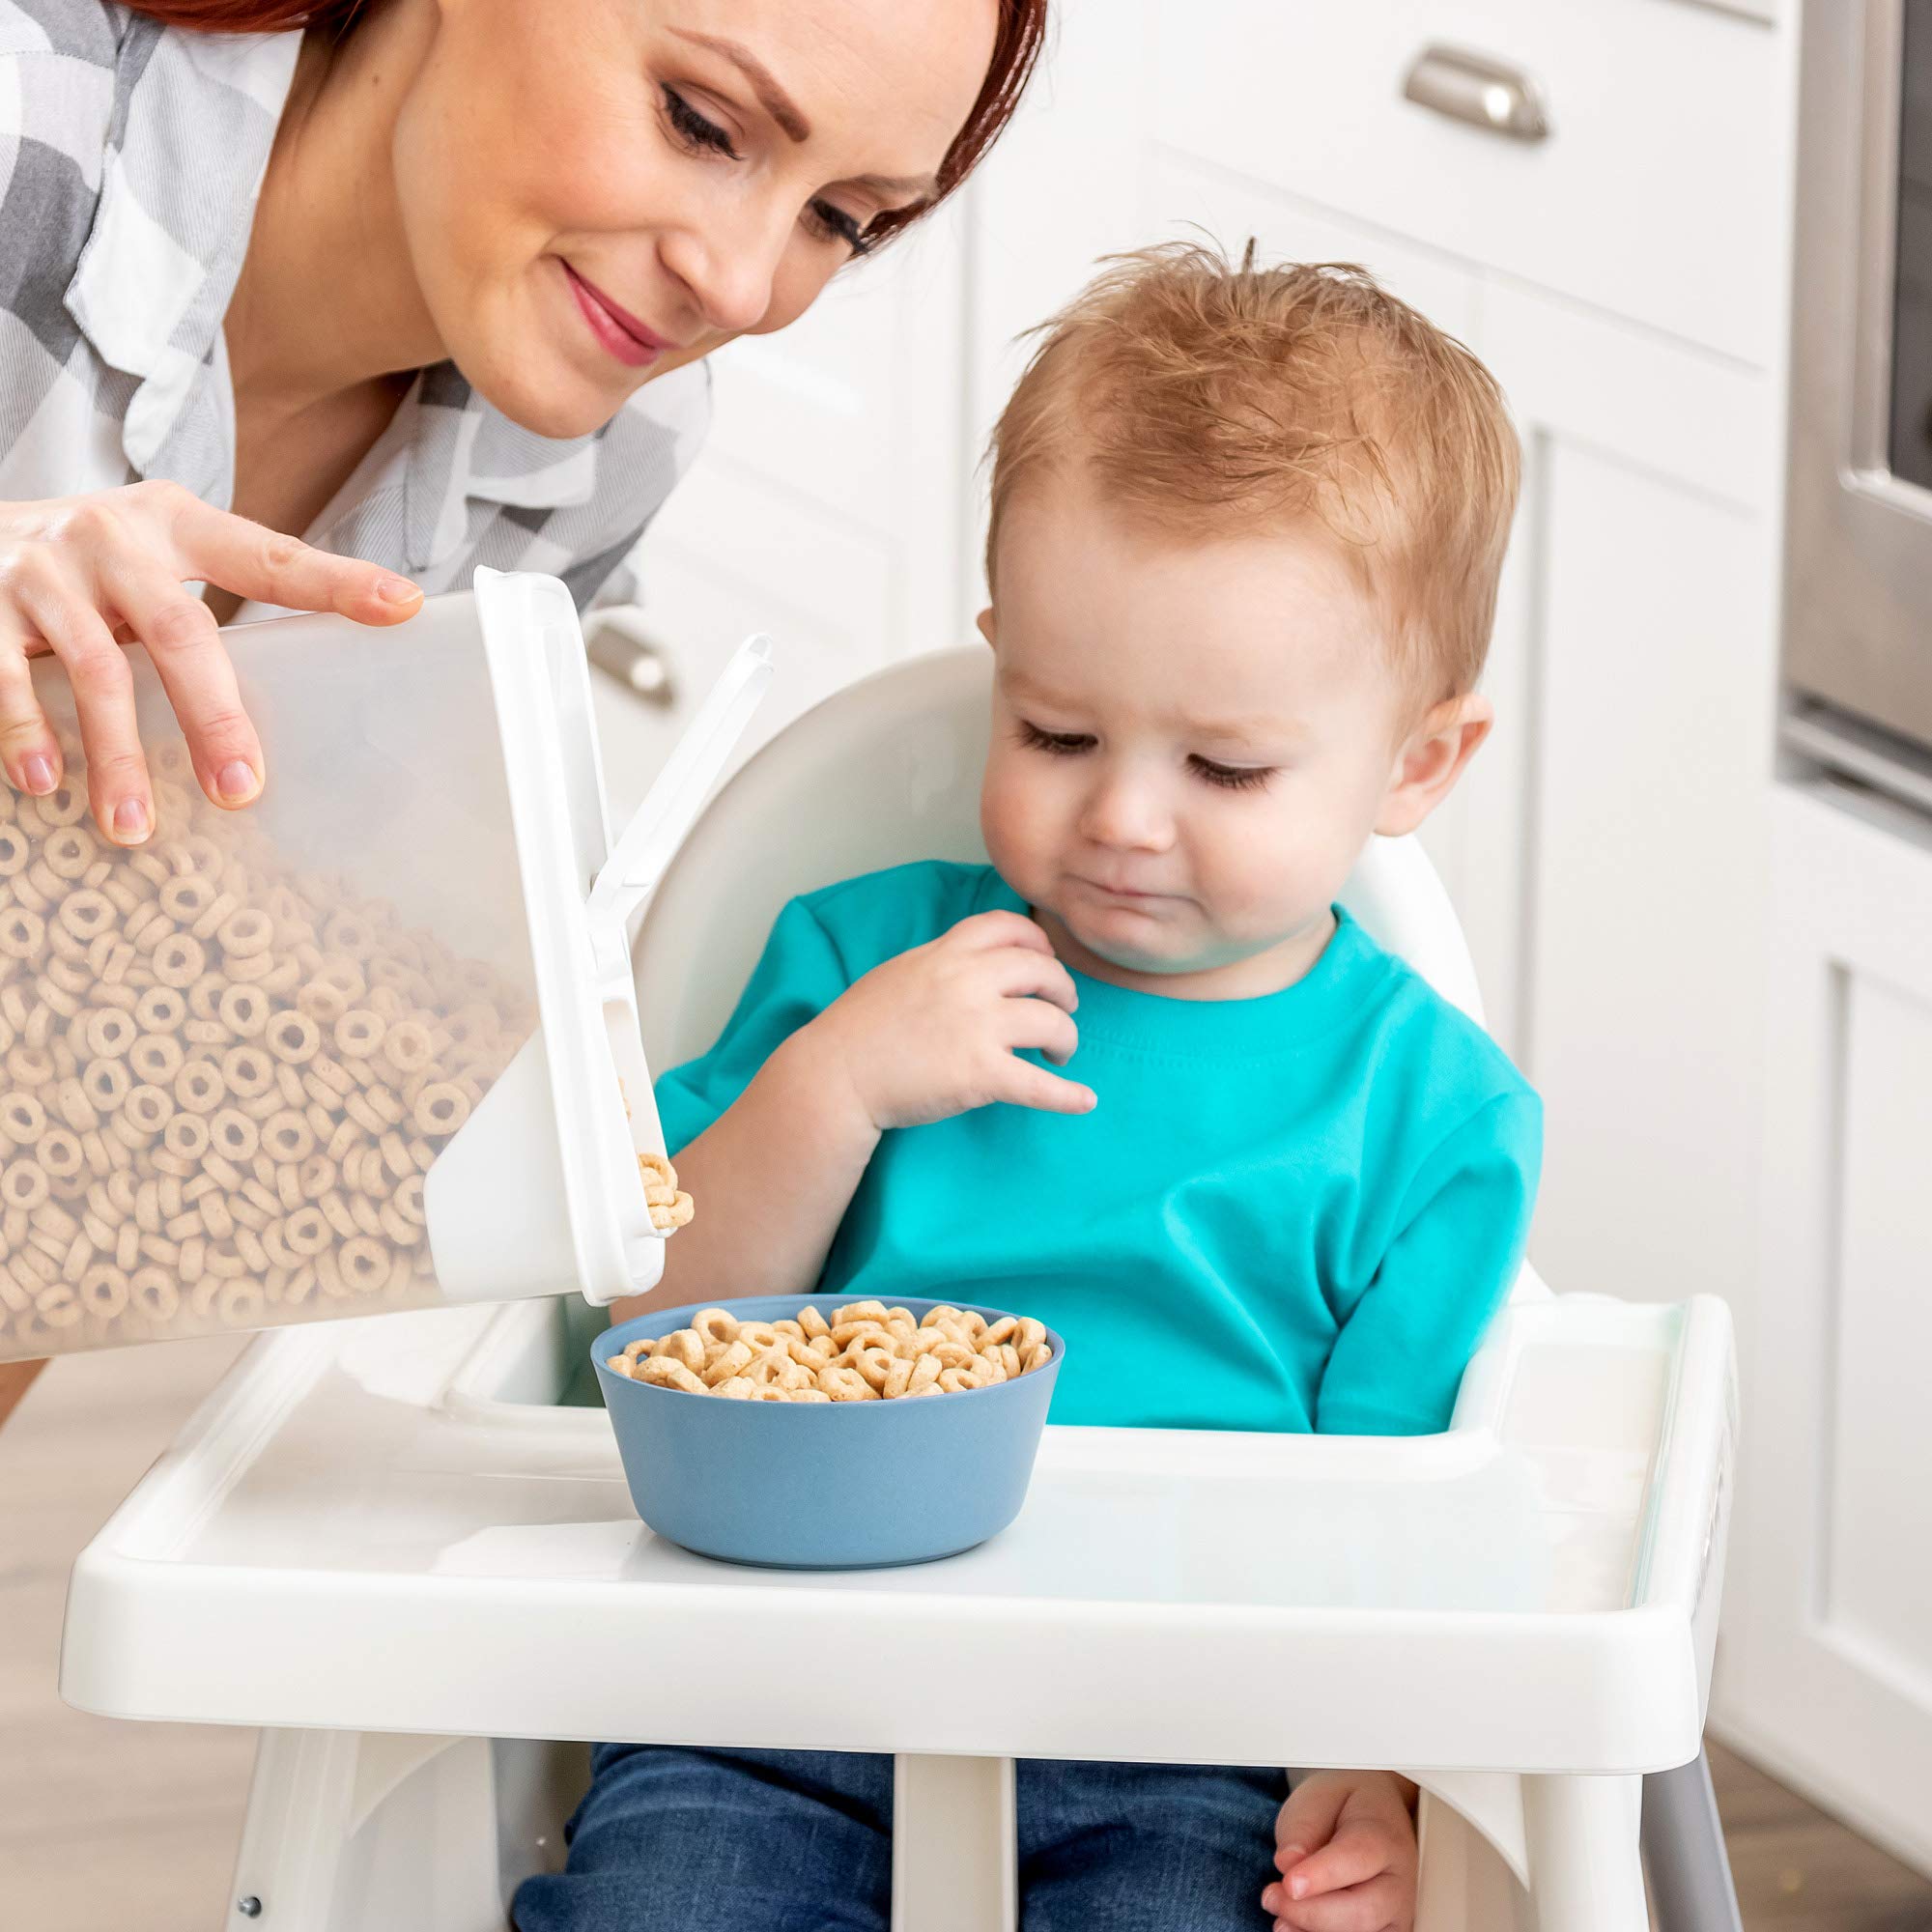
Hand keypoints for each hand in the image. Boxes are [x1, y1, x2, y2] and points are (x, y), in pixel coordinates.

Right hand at [0, 481, 422, 842]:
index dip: (336, 580)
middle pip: (179, 633)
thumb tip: (320, 695)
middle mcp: (111, 539)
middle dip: (213, 717)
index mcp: (174, 525)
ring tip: (136, 825)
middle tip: (239, 792)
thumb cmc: (91, 563)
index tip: (400, 606)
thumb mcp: (158, 555)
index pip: (269, 558)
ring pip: (94, 669)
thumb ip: (217, 604)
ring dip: (115, 755)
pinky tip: (44, 782)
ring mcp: (42, 572)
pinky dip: (24, 730)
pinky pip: (5, 676)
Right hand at [801, 909, 1095, 1130]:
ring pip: (1052, 1023)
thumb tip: (980, 963)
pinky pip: (1040, 1085)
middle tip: (1063, 1011)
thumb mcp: (901, 972)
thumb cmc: (860, 1028)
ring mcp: (976, 1027)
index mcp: (946, 953)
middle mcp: (967, 981)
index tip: (1045, 962)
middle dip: (1063, 991)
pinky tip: (1085, 1100)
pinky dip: (1068, 1095)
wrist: (835, 1075)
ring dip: (1066, 1039)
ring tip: (1058, 1054)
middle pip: (1044, 971)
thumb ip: (944, 963)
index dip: (1039, 944)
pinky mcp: (980, 1074)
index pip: (1010, 927)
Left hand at [1261, 1770, 1418, 1931]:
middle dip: (1311, 1913)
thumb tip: (1288, 1863)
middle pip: (1363, 1912)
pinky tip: (1296, 1928)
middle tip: (1271, 1897)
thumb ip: (1303, 1828)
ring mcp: (1397, 1915)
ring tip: (1280, 1915)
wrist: (1372, 1815)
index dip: (1321, 1875)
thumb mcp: (1318, 1799)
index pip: (1357, 1859)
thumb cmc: (1342, 1807)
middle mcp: (1399, 1882)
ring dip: (1314, 1931)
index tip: (1289, 1883)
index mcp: (1384, 1836)